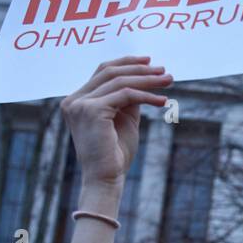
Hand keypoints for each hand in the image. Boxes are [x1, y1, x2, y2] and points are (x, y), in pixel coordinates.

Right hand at [60, 56, 173, 187]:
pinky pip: (126, 95)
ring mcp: (80, 104)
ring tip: (168, 81)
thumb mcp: (124, 119)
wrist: (105, 179)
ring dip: (147, 80)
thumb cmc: (115, 155)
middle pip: (110, 72)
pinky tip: (163, 101)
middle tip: (164, 71)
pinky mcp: (92, 110)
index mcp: (76, 101)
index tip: (149, 62)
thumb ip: (128, 98)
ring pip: (119, 81)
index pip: (102, 72)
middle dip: (140, 69)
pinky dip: (146, 96)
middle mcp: (74, 101)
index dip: (126, 63)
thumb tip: (145, 77)